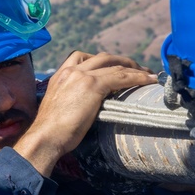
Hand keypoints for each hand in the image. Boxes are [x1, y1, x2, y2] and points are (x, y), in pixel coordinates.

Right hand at [14, 51, 157, 175]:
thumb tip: (86, 106)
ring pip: (114, 65)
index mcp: (61, 75)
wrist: (45, 137)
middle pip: (103, 57)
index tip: (118, 68)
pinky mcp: (92, 85)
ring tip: (148, 75)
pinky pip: (120, 77)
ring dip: (134, 68)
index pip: (85, 58)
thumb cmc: (51, 132)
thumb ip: (72, 99)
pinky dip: (137, 77)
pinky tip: (148, 81)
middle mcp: (71, 70)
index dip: (105, 62)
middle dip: (123, 61)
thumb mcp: (61, 108)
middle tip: (139, 69)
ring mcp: (82, 76)